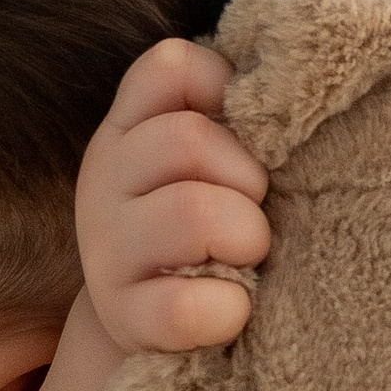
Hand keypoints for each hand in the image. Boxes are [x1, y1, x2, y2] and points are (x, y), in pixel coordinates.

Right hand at [76, 39, 269, 355]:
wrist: (166, 324)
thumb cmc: (213, 224)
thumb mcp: (211, 160)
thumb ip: (232, 117)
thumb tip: (288, 85)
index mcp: (127, 128)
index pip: (171, 66)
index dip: (224, 89)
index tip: (248, 136)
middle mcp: (103, 180)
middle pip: (188, 139)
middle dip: (248, 176)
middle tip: (255, 209)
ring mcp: (106, 251)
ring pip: (193, 213)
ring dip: (246, 235)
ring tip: (248, 255)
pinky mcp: (124, 318)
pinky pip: (187, 306)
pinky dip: (228, 309)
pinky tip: (233, 309)